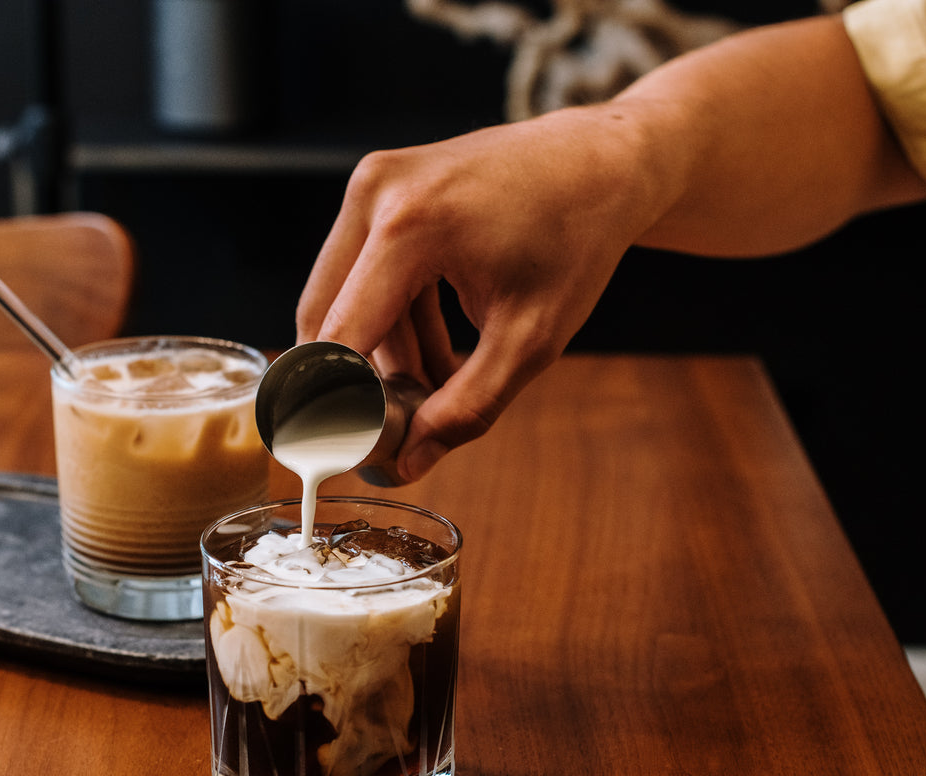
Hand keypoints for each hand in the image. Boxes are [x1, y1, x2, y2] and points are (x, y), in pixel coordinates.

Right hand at [296, 107, 663, 481]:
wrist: (600, 162)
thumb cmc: (576, 240)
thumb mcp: (530, 339)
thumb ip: (467, 407)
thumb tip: (409, 462)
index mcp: (410, 226)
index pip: (339, 338)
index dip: (338, 404)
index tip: (356, 451)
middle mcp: (376, 193)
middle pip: (324, 318)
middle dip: (355, 381)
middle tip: (399, 425)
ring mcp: (373, 183)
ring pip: (341, 299)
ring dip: (379, 354)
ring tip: (437, 390)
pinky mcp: (380, 187)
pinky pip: (361, 273)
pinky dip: (391, 320)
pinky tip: (436, 354)